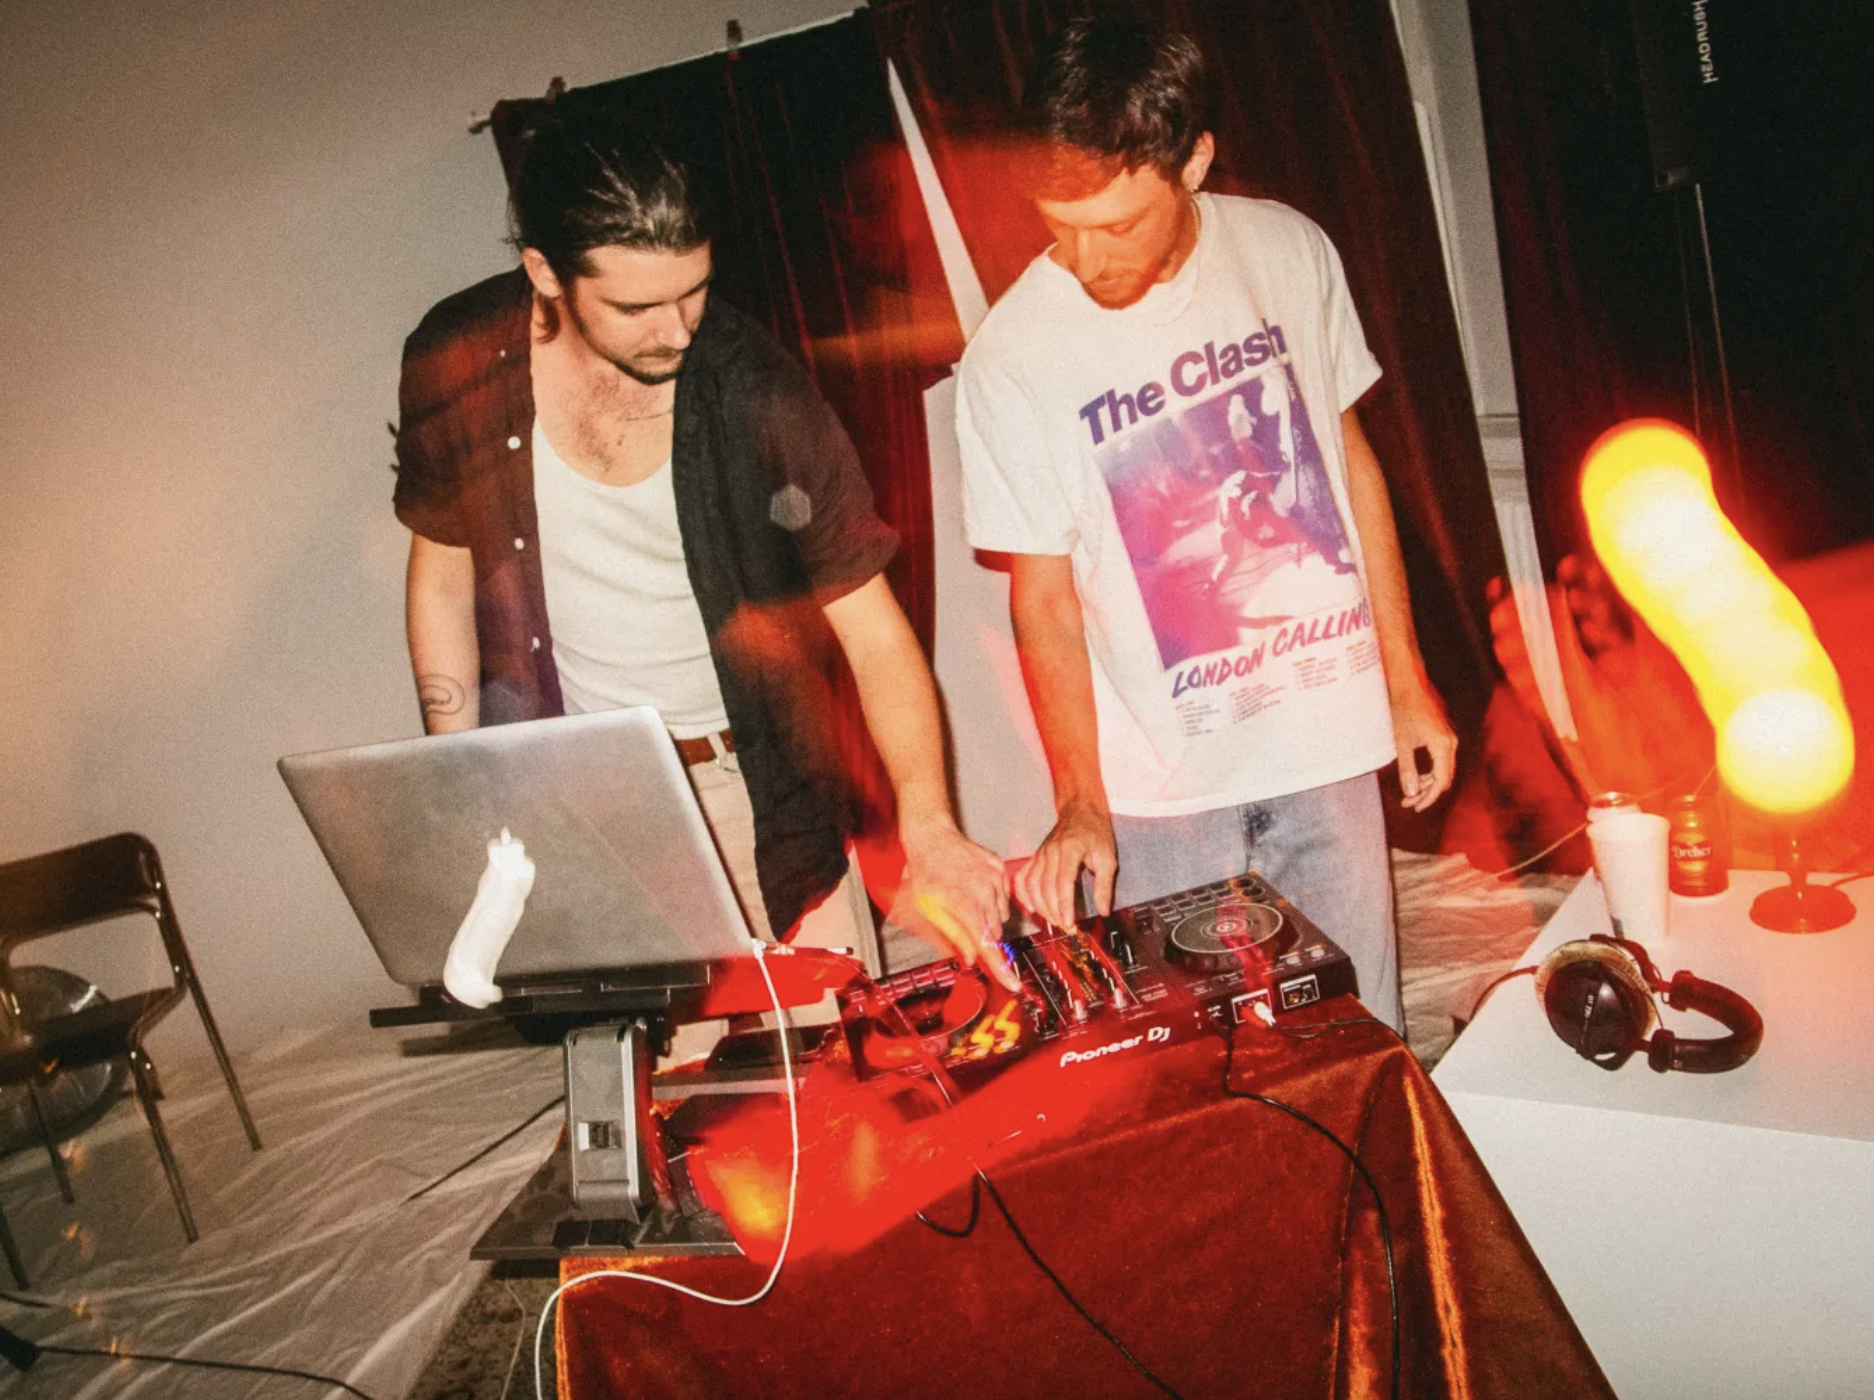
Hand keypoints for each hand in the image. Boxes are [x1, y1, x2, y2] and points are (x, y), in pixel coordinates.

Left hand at [898, 820, 1015, 988]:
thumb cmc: (925, 874)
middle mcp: (983, 891)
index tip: (1013, 984)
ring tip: (967, 900)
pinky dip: (993, 900)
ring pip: (1001, 915)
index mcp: (963, 904)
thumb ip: (954, 935)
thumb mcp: (929, 909)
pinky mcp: (1000, 868)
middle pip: (995, 932)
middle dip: (984, 937)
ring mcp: (994, 878)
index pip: (987, 944)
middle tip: (965, 924)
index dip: (1000, 967)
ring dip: (988, 917)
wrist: (932, 837)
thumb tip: (971, 959)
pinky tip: (975, 888)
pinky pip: (1004, 896)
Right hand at [1012, 799, 1117, 930]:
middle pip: (1046, 888)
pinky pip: (1023, 877)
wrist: (1080, 810)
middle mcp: (1050, 852)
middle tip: (1067, 929)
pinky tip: (1032, 908)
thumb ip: (1104, 886)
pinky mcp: (1035, 857)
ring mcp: (1040, 854)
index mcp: (1069, 850)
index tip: (1070, 924)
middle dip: (1054, 912)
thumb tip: (1103, 912)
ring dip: (1041, 907)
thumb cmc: (1096, 833)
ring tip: (1055, 921)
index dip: (1064, 906)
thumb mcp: (1108, 858)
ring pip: (1032, 885)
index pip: (1063, 883)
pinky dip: (1023, 895)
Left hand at [1390, 678, 1456, 811]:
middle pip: (1445, 777)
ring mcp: (1449, 738)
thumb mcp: (1401, 742)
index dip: (1429, 797)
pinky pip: (1442, 759)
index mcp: (1443, 745)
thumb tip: (1411, 792)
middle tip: (1408, 803)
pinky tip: (1416, 776)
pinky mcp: (1444, 734)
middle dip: (1427, 792)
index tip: (1415, 807)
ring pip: (1444, 769)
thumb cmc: (1402, 709)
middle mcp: (1451, 743)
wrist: (1408, 684)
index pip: (1441, 780)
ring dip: (1428, 782)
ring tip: (1409, 792)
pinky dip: (1430, 770)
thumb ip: (1407, 768)